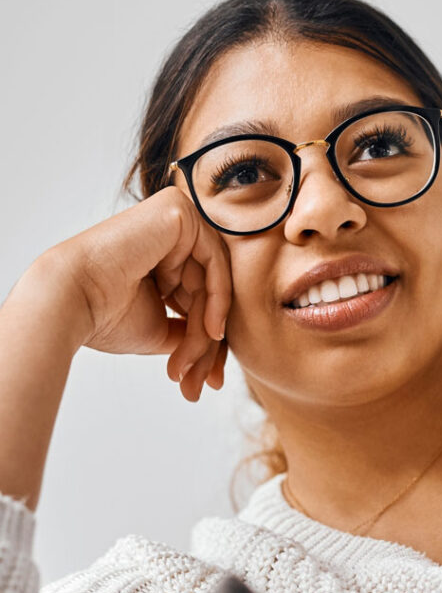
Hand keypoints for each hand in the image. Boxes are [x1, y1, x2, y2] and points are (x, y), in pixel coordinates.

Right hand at [42, 186, 231, 402]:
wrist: (69, 302)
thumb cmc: (104, 317)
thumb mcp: (162, 329)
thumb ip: (194, 330)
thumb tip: (220, 345)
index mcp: (162, 257)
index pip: (203, 297)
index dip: (210, 342)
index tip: (210, 382)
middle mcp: (170, 234)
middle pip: (211, 291)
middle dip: (210, 343)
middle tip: (203, 382)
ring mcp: (175, 218)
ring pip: (215, 282)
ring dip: (208, 331)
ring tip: (190, 362)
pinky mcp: (177, 211)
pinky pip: (215, 260)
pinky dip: (218, 299)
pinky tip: (211, 330)